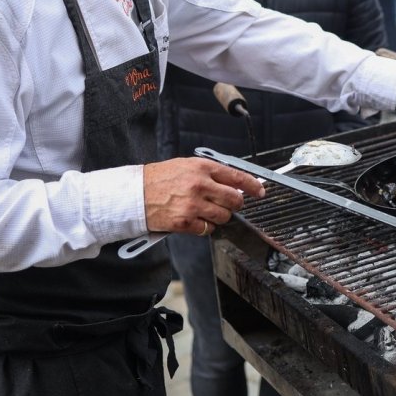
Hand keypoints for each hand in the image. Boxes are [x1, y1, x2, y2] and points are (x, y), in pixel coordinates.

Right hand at [143, 157, 265, 236]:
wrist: (135, 193)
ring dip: (219, 217)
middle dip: (235, 204)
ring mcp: (193, 204)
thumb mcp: (186, 166)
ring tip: (205, 211)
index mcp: (202, 168)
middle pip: (234, 200)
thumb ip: (210, 173)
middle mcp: (200, 185)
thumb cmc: (160, 178)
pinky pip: (207, 229)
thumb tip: (233, 184)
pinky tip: (194, 219)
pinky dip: (204, 227)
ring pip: (223, 217)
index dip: (252, 186)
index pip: (237, 177)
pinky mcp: (185, 222)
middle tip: (229, 205)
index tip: (260, 191)